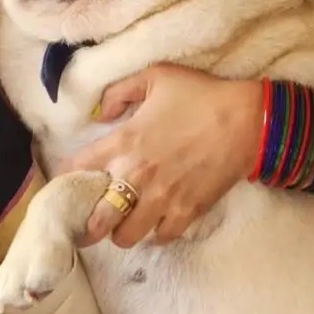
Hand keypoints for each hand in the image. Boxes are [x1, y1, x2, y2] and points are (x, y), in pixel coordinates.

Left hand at [65, 65, 262, 246]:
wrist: (248, 119)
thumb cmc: (200, 95)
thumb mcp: (155, 76)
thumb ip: (120, 92)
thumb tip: (101, 112)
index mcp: (123, 142)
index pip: (76, 169)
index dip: (65, 180)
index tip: (67, 184)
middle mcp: (136, 175)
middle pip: (97, 219)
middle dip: (89, 224)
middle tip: (92, 221)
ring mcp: (162, 198)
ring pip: (126, 237)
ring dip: (122, 232)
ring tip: (126, 223)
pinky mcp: (187, 211)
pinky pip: (161, 237)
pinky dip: (156, 234)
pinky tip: (157, 223)